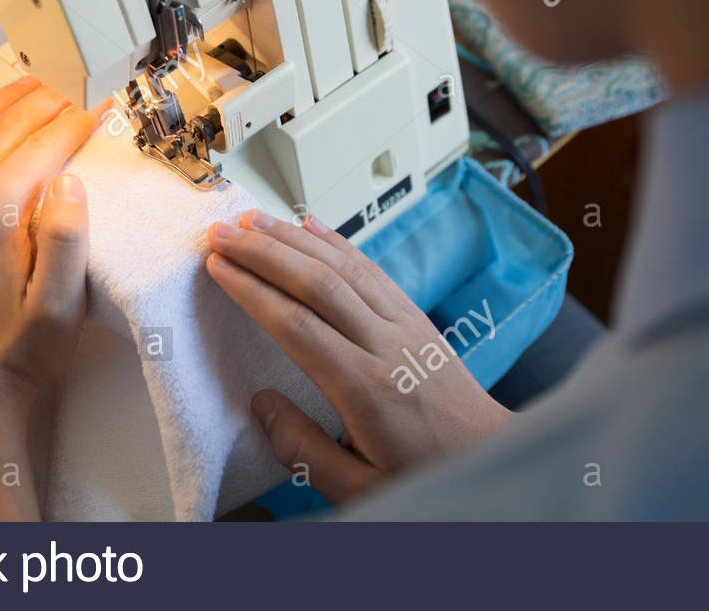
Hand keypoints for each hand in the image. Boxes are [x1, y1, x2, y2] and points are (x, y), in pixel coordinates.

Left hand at [0, 76, 99, 518]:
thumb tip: (68, 178)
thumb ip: (67, 235)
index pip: (43, 146)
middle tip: (73, 95)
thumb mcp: (62, 303)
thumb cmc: (18, 352)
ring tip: (28, 87)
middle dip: (42, 105)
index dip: (78, 123)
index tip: (105, 110)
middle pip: (2, 130)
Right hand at [206, 210, 512, 504]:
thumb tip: (262, 404)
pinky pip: (372, 270)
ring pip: (344, 267)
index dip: (252, 291)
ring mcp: (407, 326)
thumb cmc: (426, 476)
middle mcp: (389, 347)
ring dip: (293, 238)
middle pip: (318, 283)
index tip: (218, 268)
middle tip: (221, 232)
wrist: (490, 459)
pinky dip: (338, 243)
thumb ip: (303, 449)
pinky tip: (311, 226)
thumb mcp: (358, 488)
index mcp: (367, 391)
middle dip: (263, 252)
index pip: (297, 326)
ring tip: (252, 219)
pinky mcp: (417, 318)